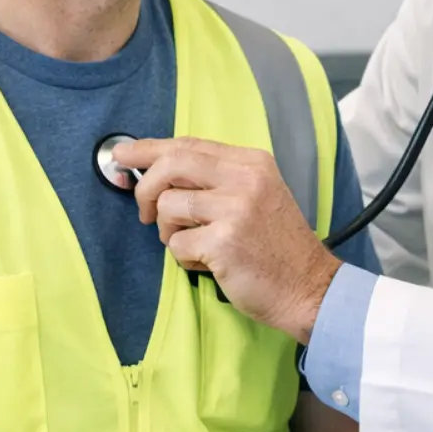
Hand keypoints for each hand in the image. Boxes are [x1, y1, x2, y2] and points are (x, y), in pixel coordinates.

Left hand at [111, 137, 338, 342]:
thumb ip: (214, 179)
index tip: (123, 155)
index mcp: (251, 162)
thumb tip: (156, 170)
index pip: (188, 145)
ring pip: (168, 207)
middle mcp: (244, 179)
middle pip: (171, 165)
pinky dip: (184, 257)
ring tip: (194, 244)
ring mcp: (235, 209)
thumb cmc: (276, 246)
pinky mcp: (224, 242)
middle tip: (143, 212)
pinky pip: (176, 243)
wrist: (309, 287)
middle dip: (145, 188)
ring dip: (169, 231)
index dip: (149, 149)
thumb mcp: (256, 196)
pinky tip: (208, 263)